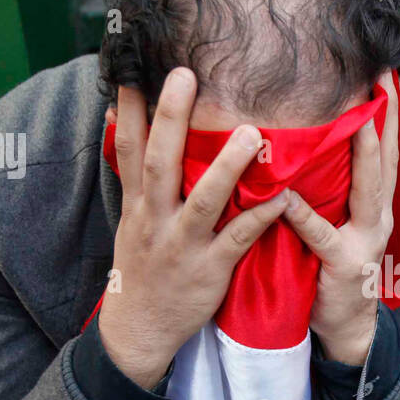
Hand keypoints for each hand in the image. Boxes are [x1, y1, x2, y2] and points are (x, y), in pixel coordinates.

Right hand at [98, 68, 289, 387]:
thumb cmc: (143, 267)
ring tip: (251, 133)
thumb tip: (117, 119)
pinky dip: (260, 217)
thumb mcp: (130, 221)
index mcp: (137, 204)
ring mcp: (183, 244)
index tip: (128, 69)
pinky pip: (238, 238)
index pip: (128, 148)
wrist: (140, 329)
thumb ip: (133, 174)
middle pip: (160, 162)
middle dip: (170, 118)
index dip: (127, 109)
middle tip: (184, 74)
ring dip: (226, 166)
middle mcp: (156, 218)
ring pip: (203, 200)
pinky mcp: (211, 269)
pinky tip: (282, 196)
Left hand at [281, 70, 399, 364]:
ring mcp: (364, 240)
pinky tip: (289, 197)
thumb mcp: (341, 222)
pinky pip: (321, 236)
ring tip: (357, 122)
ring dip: (364, 155)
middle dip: (386, 120)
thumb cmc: (335, 269)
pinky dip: (305, 216)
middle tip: (381, 81)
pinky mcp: (341, 265)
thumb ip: (333, 188)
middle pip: (386, 160)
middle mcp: (378, 216)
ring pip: (368, 190)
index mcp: (376, 204)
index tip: (384, 74)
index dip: (387, 113)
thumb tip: (312, 144)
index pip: (384, 150)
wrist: (347, 327)